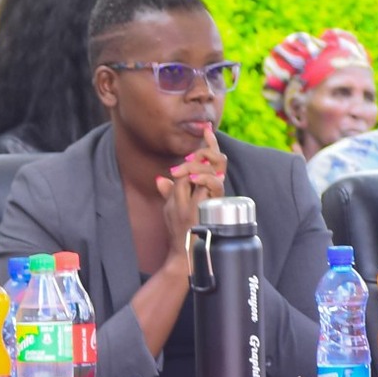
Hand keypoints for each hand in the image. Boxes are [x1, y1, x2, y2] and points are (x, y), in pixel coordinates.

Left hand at [155, 123, 226, 275]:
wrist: (184, 249)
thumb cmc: (179, 229)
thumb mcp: (170, 206)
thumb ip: (168, 191)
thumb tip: (159, 179)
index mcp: (204, 184)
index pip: (210, 159)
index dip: (210, 142)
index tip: (206, 127)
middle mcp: (213, 187)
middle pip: (217, 158)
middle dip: (200, 153)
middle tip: (179, 165)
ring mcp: (216, 195)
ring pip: (217, 167)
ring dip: (196, 166)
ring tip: (179, 173)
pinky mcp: (216, 203)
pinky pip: (216, 184)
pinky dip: (204, 178)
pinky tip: (191, 180)